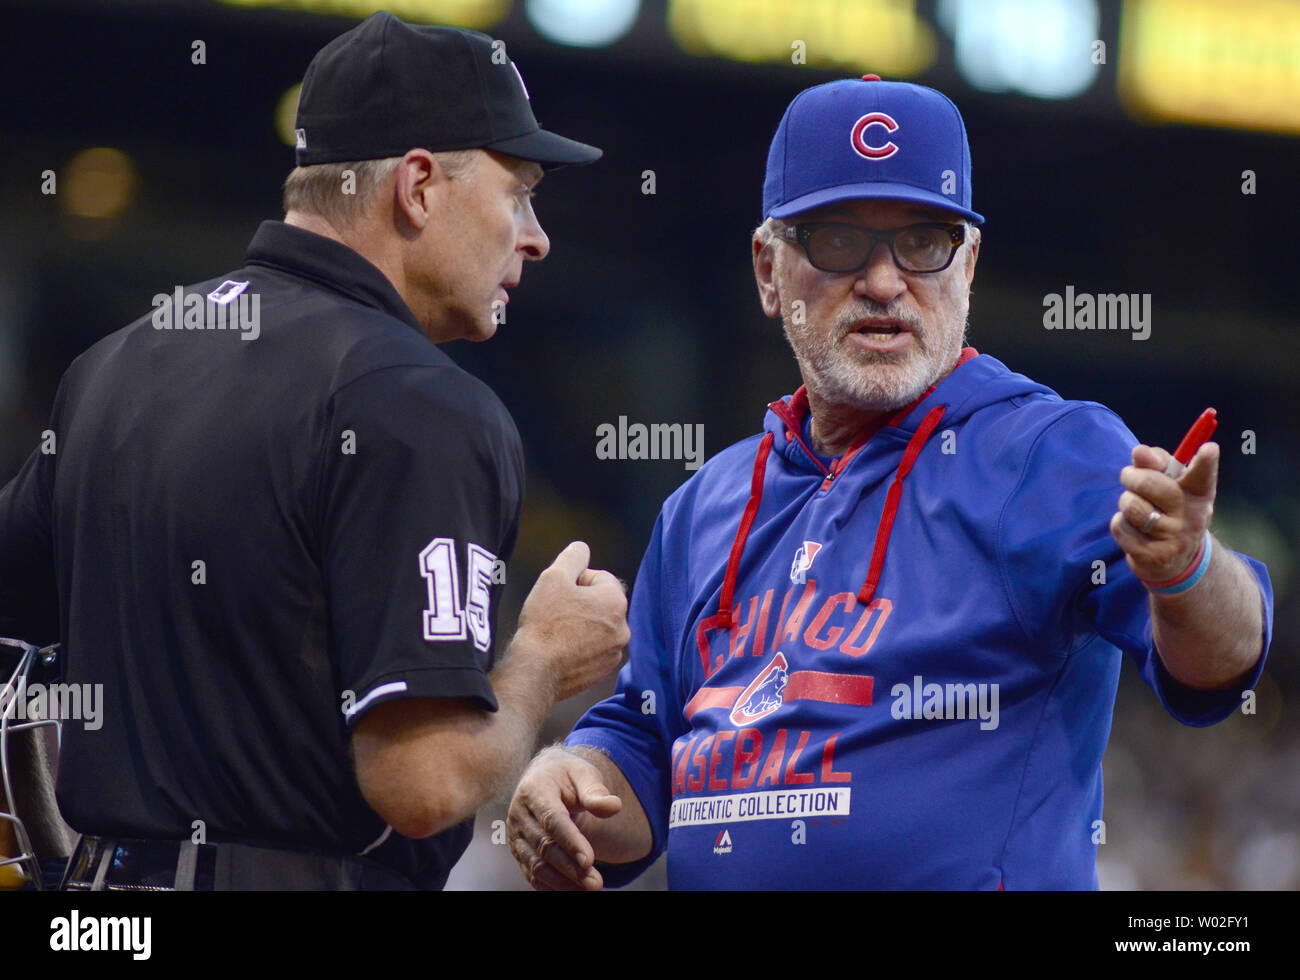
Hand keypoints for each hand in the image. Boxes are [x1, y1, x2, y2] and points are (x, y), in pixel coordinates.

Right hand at [507, 746, 622, 890]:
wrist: (544, 777)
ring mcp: (516, 835)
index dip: (570, 841)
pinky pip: (533, 874)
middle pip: (544, 846)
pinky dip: (553, 886)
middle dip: (570, 867)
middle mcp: (520, 814)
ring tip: (590, 887)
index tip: (590, 860)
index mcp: (534, 790)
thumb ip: (596, 791)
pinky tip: (575, 890)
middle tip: (596, 882)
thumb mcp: (583, 773)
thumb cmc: (567, 776)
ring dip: (563, 881)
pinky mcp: (520, 851)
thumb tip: (614, 806)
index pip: (552, 819)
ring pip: (537, 865)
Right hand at [514, 541, 628, 703]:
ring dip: (582, 624)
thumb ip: (572, 557)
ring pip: (597, 627)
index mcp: (615, 601)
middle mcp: (623, 627)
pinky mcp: (604, 671)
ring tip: (557, 632)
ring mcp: (614, 652)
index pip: (599, 577)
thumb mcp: (553, 577)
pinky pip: (594, 649)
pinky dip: (581, 646)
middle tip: (556, 612)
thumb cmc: (544, 622)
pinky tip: (561, 649)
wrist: (535, 671)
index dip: (575, 581)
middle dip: (580, 603)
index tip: (558, 594)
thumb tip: (582, 548)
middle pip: (600, 603)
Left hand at [1110, 442, 1217, 585]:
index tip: (1208, 448)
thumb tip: (1140, 452)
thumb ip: (1156, 463)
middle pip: (1152, 484)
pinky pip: (1120, 527)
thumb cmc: (1168, 510)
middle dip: (1132, 476)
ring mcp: (1173, 538)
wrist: (1175, 562)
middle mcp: (1191, 516)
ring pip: (1132, 506)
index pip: (1204, 475)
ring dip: (1125, 502)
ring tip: (1134, 507)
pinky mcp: (1153, 556)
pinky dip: (1120, 524)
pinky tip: (1133, 529)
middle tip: (1128, 476)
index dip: (1206, 462)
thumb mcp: (1170, 485)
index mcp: (1199, 494)